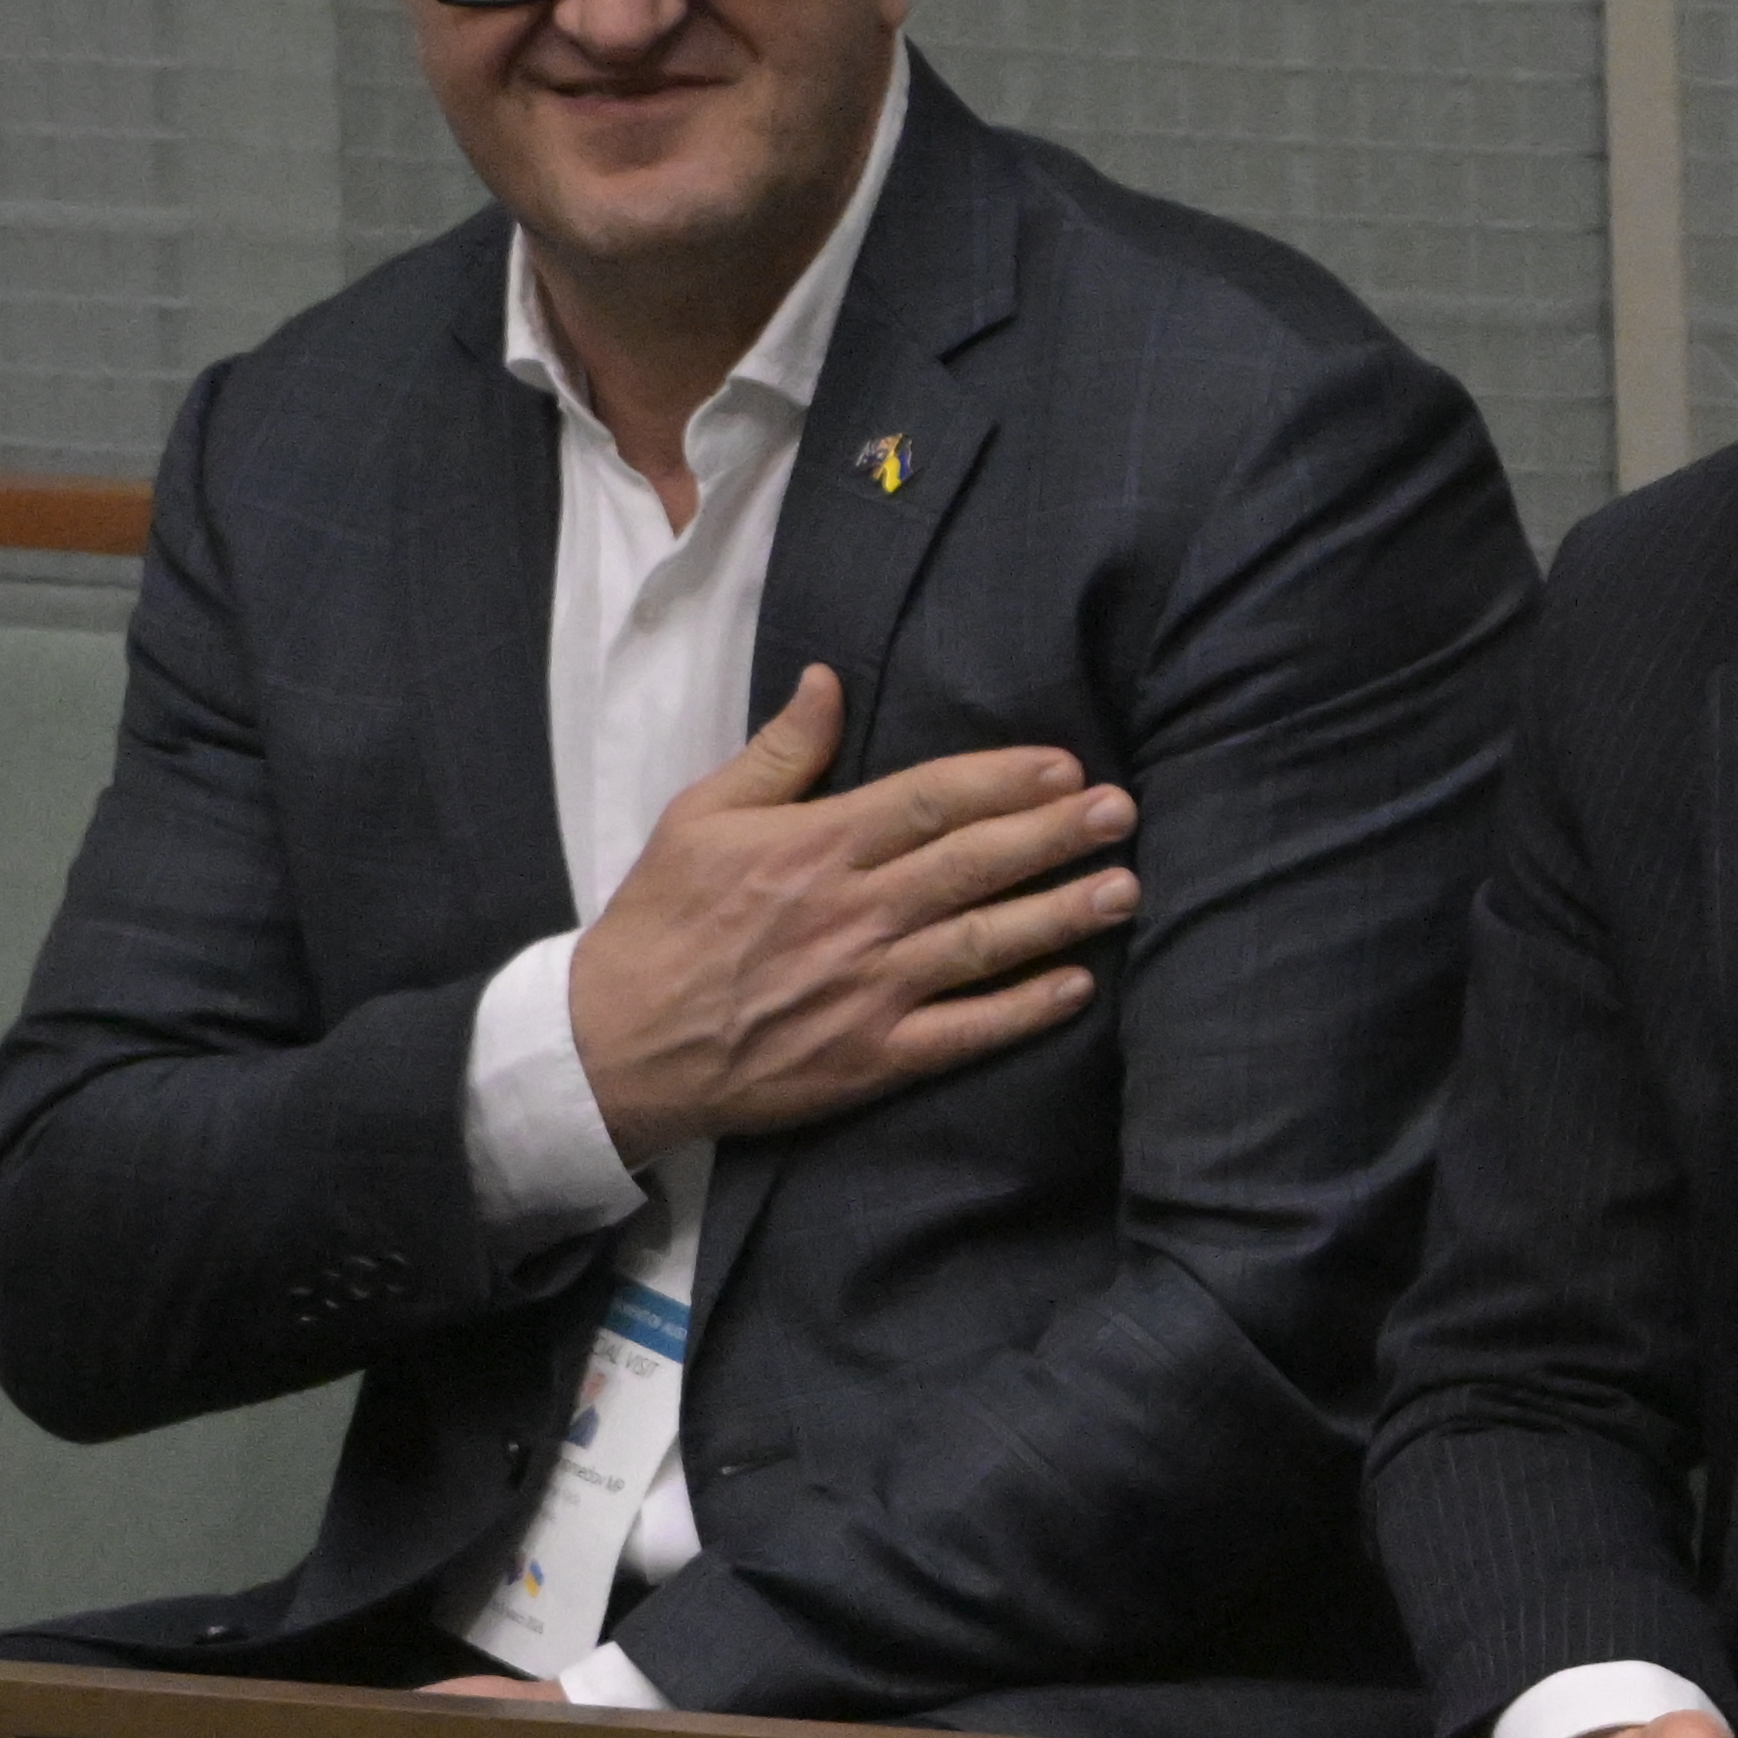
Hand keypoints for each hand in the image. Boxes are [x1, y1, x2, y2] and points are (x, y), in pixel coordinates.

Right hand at [566, 667, 1141, 1161]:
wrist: (613, 1045)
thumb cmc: (660, 922)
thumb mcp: (701, 818)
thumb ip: (779, 752)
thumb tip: (828, 678)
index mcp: (815, 846)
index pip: (929, 801)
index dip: (1005, 781)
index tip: (1066, 768)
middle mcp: (852, 913)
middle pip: (973, 865)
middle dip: (1054, 836)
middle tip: (1122, 812)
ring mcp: (865, 989)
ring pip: (982, 944)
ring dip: (1059, 914)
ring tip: (1125, 889)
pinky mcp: (868, 1059)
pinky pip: (962, 1032)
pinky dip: (1023, 1011)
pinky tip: (1078, 985)